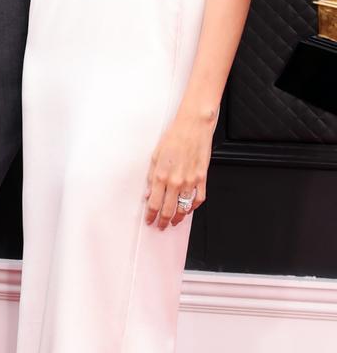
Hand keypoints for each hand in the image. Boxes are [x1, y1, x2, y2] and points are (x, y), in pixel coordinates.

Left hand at [145, 112, 214, 228]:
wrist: (193, 127)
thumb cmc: (174, 137)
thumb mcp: (155, 155)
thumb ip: (152, 177)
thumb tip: (149, 193)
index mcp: (162, 175)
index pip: (154, 203)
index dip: (151, 215)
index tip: (150, 220)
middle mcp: (176, 181)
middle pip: (168, 210)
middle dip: (163, 221)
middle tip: (161, 226)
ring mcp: (191, 181)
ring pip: (184, 208)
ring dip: (178, 218)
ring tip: (174, 222)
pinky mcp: (202, 178)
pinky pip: (198, 199)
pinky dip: (193, 207)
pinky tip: (189, 209)